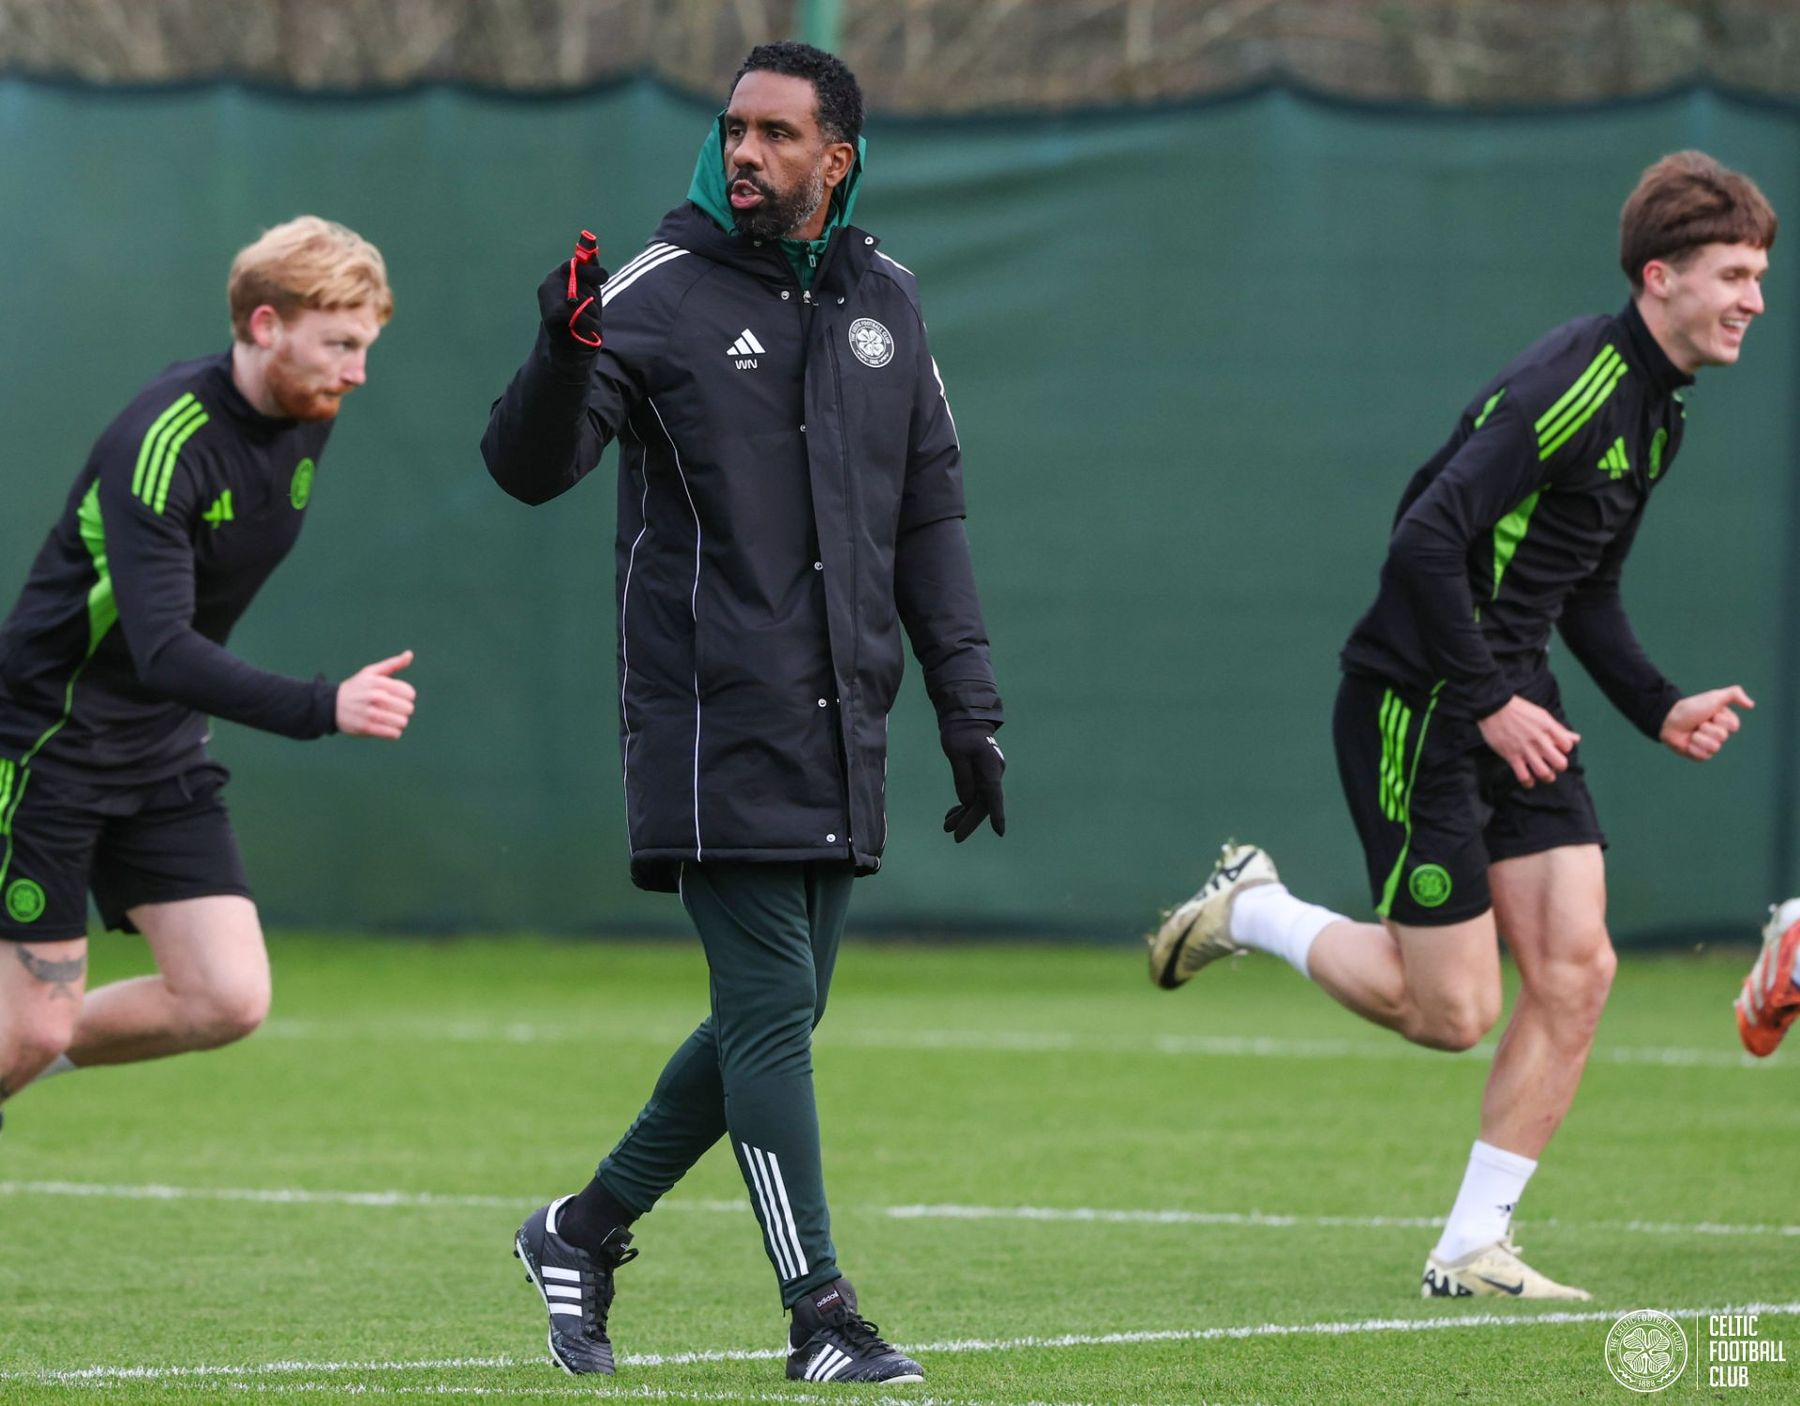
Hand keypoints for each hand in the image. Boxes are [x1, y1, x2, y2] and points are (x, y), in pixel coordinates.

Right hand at [337, 650, 416, 739]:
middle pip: (408, 708)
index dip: (406, 696)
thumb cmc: (356, 688)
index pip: (410, 693)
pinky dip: (393, 732)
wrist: (330, 706)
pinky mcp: (367, 728)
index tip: (397, 696)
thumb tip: (409, 654)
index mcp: (378, 682)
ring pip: (402, 722)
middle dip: (403, 709)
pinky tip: (386, 727)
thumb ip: (393, 664)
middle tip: (393, 708)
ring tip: (390, 718)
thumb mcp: (371, 672)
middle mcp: (375, 697)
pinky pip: (394, 734)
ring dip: (399, 722)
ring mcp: (370, 713)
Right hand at [536, 230, 605, 355]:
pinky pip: (578, 315)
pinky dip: (589, 323)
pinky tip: (586, 328)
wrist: (568, 344)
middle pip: (582, 283)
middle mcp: (549, 283)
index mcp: (560, 273)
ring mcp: (548, 299)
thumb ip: (590, 267)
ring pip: (582, 300)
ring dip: (592, 313)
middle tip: (588, 308)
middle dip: (592, 298)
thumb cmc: (581, 312)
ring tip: (586, 321)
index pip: (576, 264)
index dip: (592, 272)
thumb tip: (590, 239)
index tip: (603, 278)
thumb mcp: (589, 288)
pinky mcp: (550, 315)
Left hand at [940, 722, 1005, 841]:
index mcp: (990, 767)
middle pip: (983, 803)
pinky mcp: (981, 776)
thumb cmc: (960, 734)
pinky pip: (974, 795)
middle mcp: (993, 773)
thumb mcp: (956, 753)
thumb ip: (963, 778)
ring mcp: (988, 776)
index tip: (999, 831)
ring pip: (978, 801)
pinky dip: (963, 805)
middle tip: (954, 836)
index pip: (993, 794)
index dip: (996, 814)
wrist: (966, 720)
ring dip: (964, 814)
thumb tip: (967, 801)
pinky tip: (951, 814)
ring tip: (946, 827)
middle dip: (969, 820)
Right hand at [1476, 694, 1578, 788]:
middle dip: (1559, 767)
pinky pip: (1523, 776)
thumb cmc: (1518, 710)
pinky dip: (1528, 782)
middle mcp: (1540, 740)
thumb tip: (1576, 739)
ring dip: (1546, 777)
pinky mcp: (1511, 756)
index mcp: (1549, 728)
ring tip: (1544, 775)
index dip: (1564, 749)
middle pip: (1560, 763)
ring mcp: (1525, 749)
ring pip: (1543, 773)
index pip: (1568, 746)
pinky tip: (1528, 781)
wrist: (1494, 707)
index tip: (1557, 749)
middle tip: (1554, 765)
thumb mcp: (1542, 716)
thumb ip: (1559, 730)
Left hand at [1660, 685, 1753, 760]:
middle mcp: (1719, 734)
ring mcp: (1710, 745)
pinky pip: (1704, 756)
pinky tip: (1688, 742)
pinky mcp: (1699, 755)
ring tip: (1692, 732)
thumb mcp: (1715, 697)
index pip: (1734, 726)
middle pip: (1723, 736)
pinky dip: (1694, 748)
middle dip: (1707, 728)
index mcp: (1725, 722)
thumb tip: (1751, 705)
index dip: (1721, 719)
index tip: (1711, 713)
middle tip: (1698, 723)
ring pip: (1714, 747)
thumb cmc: (1692, 707)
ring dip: (1699, 737)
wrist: (1669, 719)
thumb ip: (1734, 694)